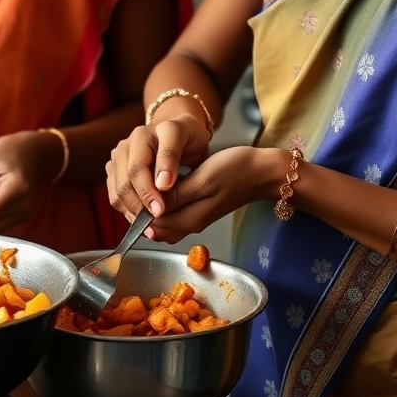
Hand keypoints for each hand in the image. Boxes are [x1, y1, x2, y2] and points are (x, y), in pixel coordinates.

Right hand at [106, 113, 212, 219]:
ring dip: (133, 210)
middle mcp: (130, 142)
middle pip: (127, 180)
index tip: (161, 210)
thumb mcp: (193, 143)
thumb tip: (161, 185)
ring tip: (151, 224)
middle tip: (157, 221)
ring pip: (118, 190)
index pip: (140, 166)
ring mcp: (119, 155)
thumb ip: (173, 158)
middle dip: (142, 204)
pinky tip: (142, 218)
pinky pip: (115, 195)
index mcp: (148, 133)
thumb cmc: (188, 140)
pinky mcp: (114, 169)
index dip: (149, 191)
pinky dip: (127, 210)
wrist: (178, 134)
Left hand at [111, 146, 275, 244]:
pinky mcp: (198, 210)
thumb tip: (151, 208)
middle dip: (141, 209)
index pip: (152, 223)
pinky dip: (161, 205)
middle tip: (136, 182)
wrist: (262, 172)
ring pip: (162, 221)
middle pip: (154, 226)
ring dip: (150, 207)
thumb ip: (177, 196)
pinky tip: (160, 187)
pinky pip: (172, 214)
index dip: (139, 207)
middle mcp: (190, 224)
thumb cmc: (236, 170)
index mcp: (190, 219)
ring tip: (146, 183)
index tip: (134, 183)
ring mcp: (194, 218)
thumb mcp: (203, 179)